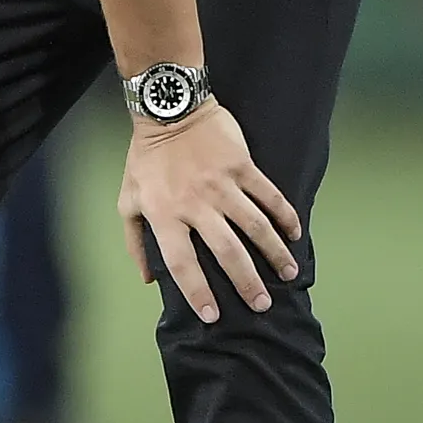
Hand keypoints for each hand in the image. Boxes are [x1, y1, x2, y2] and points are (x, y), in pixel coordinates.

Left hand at [117, 102, 300, 323]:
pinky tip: (295, 233)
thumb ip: (135, 241)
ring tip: (288, 274)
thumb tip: (148, 279)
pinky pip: (269, 195)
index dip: (198, 292)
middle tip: (262, 304)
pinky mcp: (243, 166)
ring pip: (256, 226)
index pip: (182, 264)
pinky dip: (285, 216)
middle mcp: (196, 204)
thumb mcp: (127, 199)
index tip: (213, 316)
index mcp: (165, 215)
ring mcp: (222, 184)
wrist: (168, 107)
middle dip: (247, 283)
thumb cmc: (145, 157)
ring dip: (275, 253)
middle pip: (227, 252)